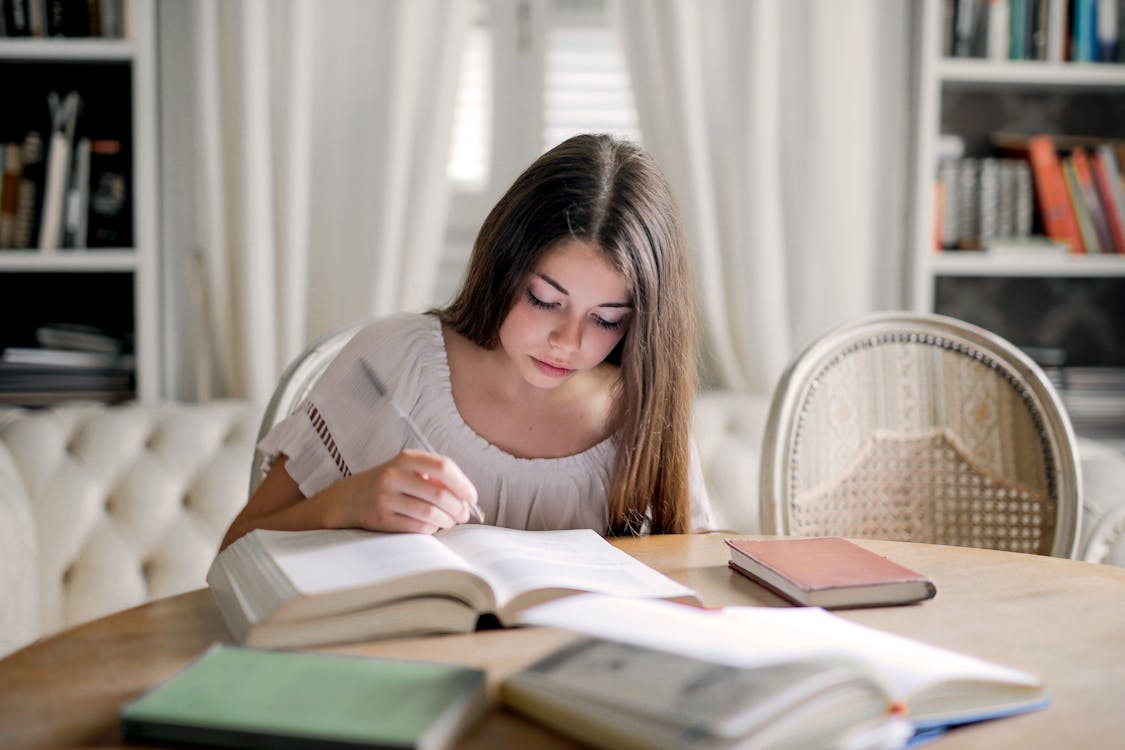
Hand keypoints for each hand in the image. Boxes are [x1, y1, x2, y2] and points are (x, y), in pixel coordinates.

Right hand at [335, 449, 478, 533]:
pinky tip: (432, 526)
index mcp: (406, 459)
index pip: (443, 467)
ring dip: (447, 521)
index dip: (463, 484)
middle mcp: (394, 476)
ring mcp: (385, 498)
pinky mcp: (381, 519)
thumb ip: (434, 477)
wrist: (348, 498)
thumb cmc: (389, 483)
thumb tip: (466, 498)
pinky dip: (431, 528)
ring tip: (450, 521)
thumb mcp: (407, 470)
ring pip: (430, 513)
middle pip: (440, 495)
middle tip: (464, 515)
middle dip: (458, 508)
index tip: (473, 497)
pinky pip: (417, 527)